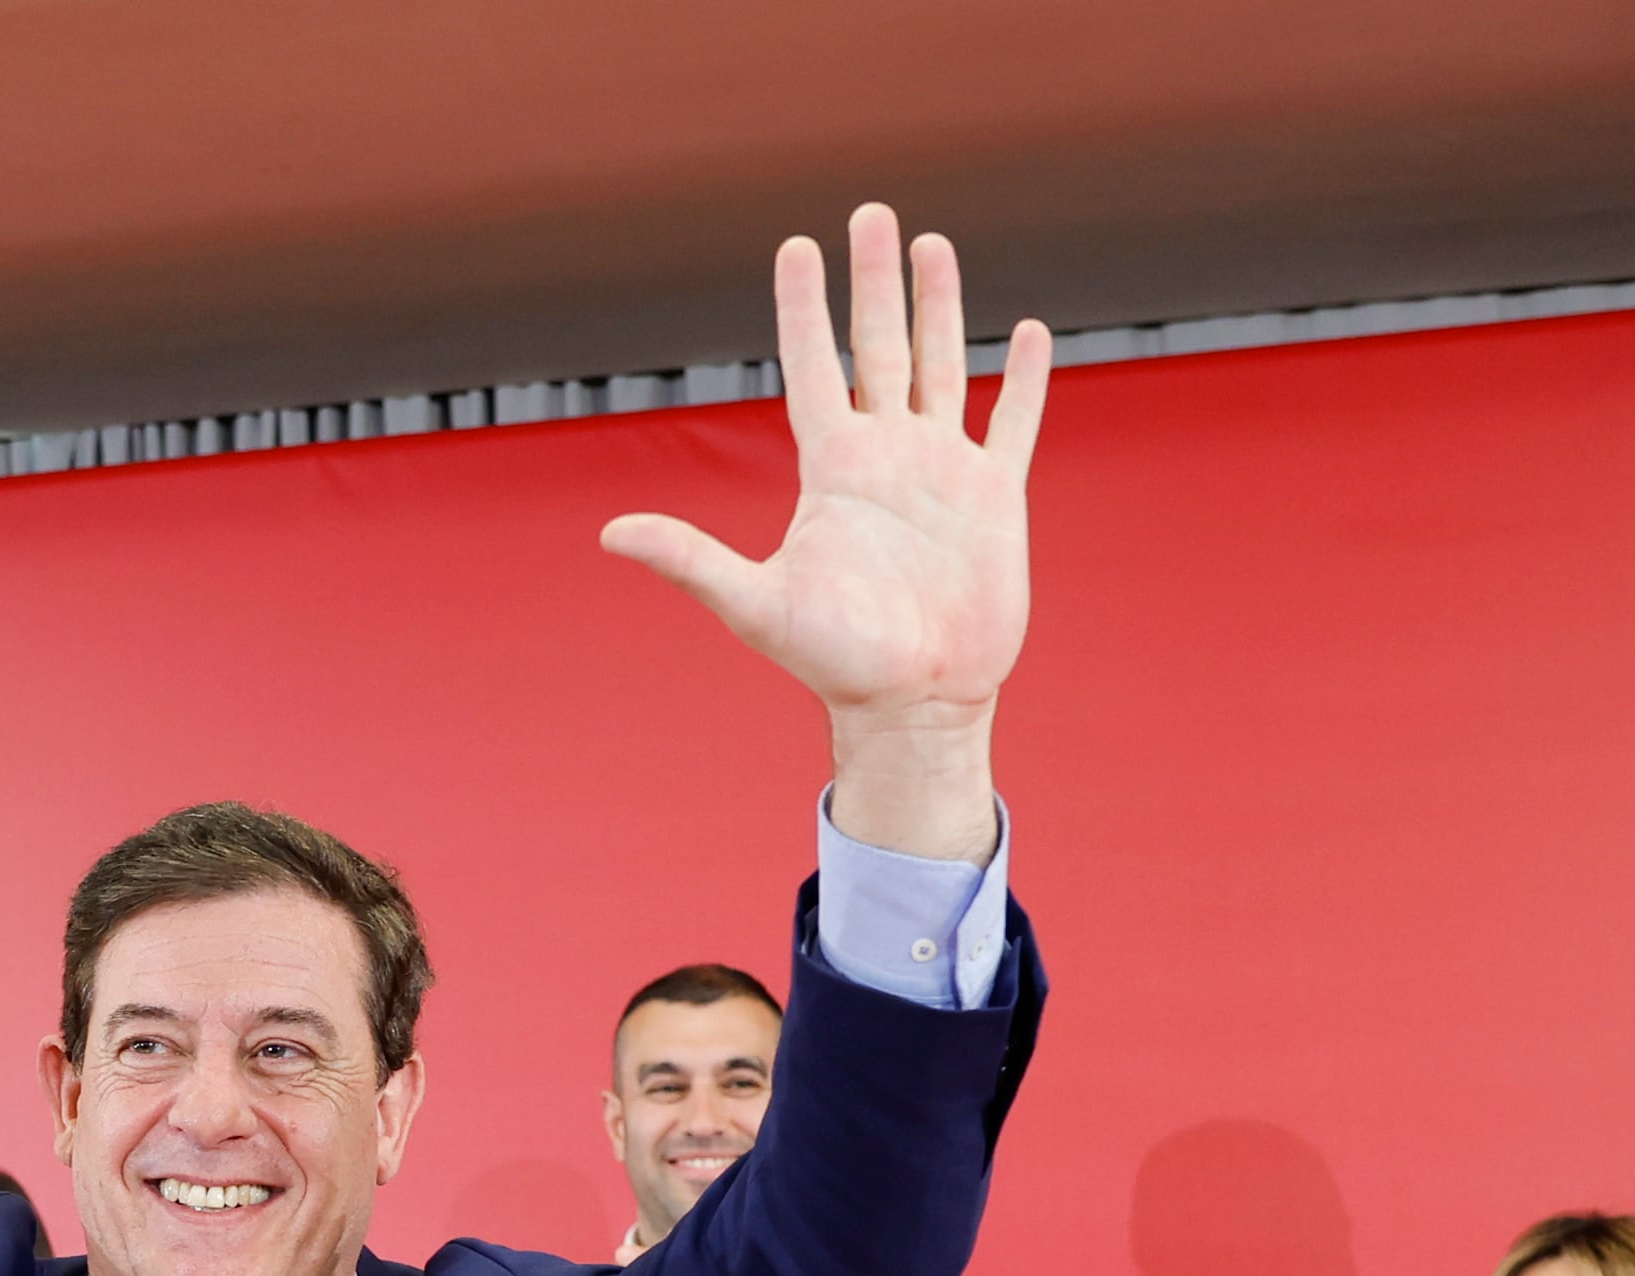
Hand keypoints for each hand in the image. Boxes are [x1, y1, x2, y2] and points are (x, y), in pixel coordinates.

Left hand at [602, 205, 1047, 862]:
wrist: (913, 704)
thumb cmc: (832, 662)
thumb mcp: (754, 605)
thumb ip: (690, 560)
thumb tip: (609, 534)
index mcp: (830, 470)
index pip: (811, 366)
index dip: (803, 308)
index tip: (797, 245)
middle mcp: (885, 457)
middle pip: (878, 347)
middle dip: (875, 281)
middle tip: (871, 213)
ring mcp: (941, 472)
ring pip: (941, 367)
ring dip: (939, 308)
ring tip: (934, 245)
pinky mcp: (993, 498)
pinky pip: (1011, 423)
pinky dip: (1022, 380)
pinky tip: (1025, 333)